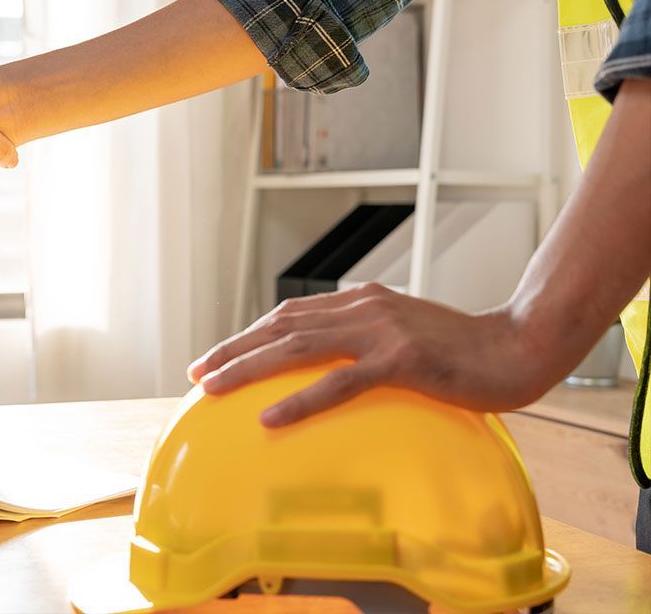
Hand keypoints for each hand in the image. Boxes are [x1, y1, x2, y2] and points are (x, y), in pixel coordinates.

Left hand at [186, 284, 560, 427]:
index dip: (248, 334)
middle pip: (281, 326)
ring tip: (213, 388)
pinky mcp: (402, 360)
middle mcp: (363, 307)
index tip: (217, 356)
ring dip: (249, 368)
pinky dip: (300, 399)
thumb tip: (328, 363)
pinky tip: (269, 417)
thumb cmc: (463, 351)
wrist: (519, 347)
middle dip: (234, 349)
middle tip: (197, 372)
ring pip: (298, 348)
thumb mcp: (404, 335)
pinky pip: (340, 383)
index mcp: (361, 300)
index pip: (290, 314)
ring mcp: (381, 331)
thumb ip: (366, 340)